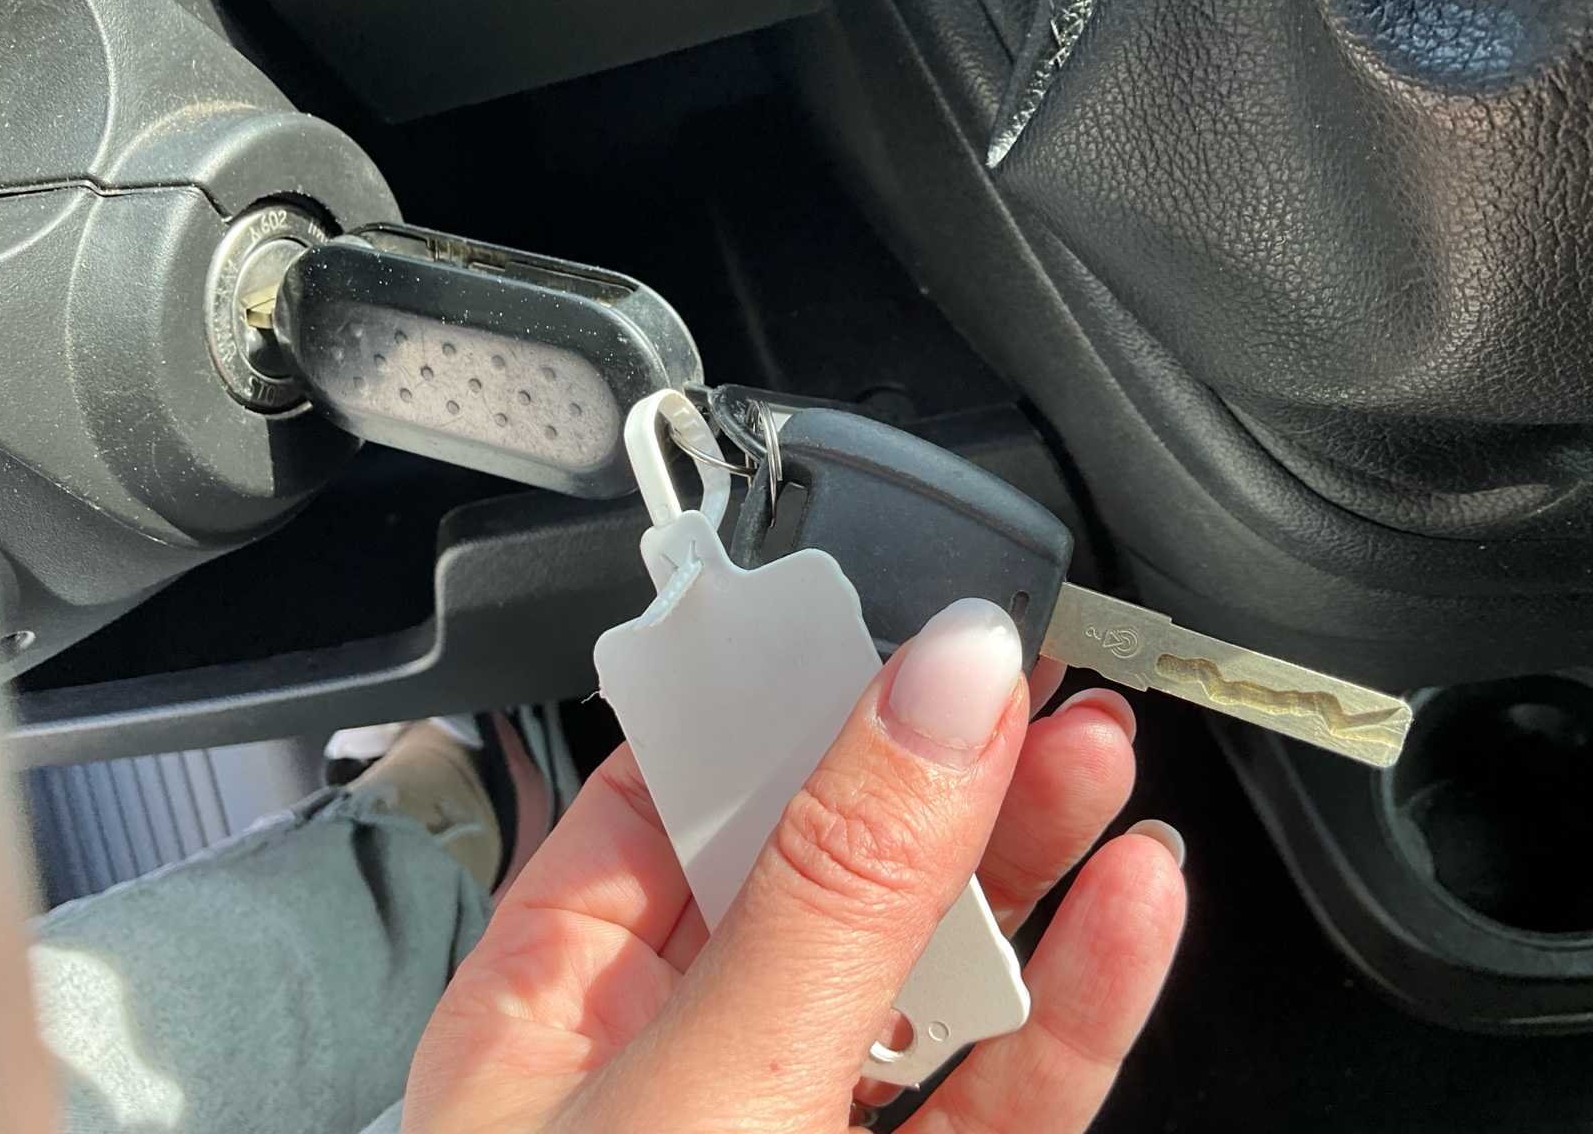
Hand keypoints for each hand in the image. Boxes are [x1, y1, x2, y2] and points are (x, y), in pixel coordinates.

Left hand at [404, 599, 1185, 1132]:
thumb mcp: (706, 1082)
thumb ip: (832, 893)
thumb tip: (937, 682)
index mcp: (558, 1000)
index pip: (676, 784)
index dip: (789, 685)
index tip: (895, 607)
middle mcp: (677, 1054)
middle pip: (828, 863)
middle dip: (939, 760)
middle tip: (1032, 670)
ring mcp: (797, 1124)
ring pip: (930, 973)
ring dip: (1027, 862)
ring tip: (1101, 755)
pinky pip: (1001, 1095)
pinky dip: (1078, 1003)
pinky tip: (1132, 909)